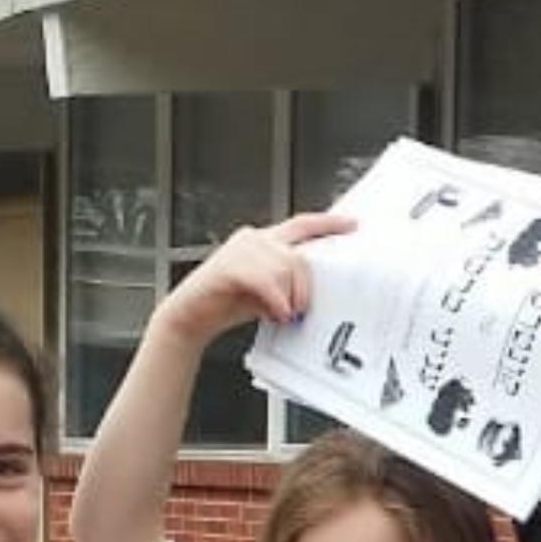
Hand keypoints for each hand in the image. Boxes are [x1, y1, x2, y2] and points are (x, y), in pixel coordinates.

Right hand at [150, 211, 354, 350]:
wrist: (188, 318)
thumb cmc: (224, 305)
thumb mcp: (265, 292)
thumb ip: (286, 284)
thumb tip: (309, 293)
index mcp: (263, 241)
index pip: (301, 225)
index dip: (327, 223)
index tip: (351, 224)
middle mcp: (254, 240)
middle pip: (298, 255)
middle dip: (305, 285)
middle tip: (301, 307)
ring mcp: (240, 250)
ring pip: (285, 267)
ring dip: (289, 296)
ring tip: (281, 313)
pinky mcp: (229, 266)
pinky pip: (266, 280)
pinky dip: (275, 300)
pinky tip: (272, 313)